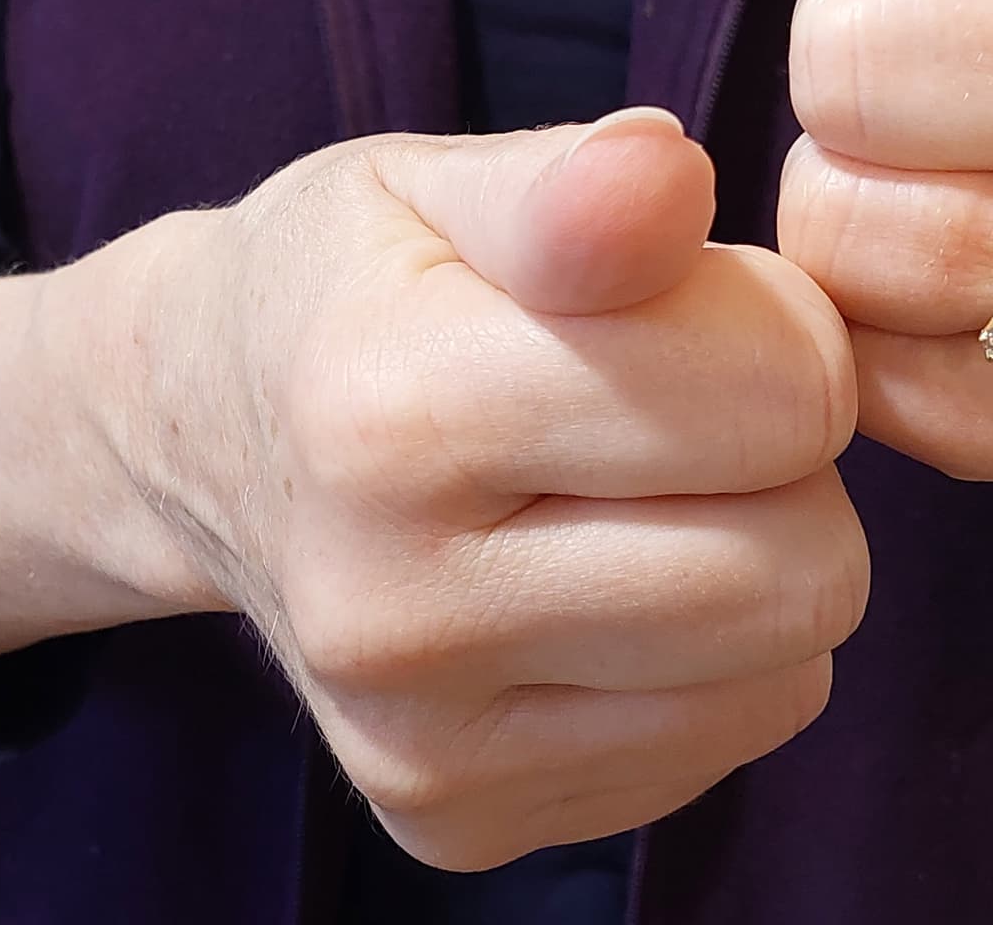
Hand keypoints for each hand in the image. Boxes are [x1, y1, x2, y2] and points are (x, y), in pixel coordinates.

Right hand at [78, 112, 864, 867]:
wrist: (190, 441)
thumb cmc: (353, 288)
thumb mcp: (437, 185)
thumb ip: (572, 183)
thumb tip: (668, 168)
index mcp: (393, 411)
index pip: (777, 399)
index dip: (783, 331)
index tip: (696, 310)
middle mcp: (392, 611)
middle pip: (803, 570)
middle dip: (788, 467)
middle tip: (685, 412)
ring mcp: (421, 746)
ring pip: (786, 672)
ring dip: (760, 563)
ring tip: (640, 492)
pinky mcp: (456, 825)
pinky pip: (728, 740)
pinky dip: (712, 658)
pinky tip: (602, 580)